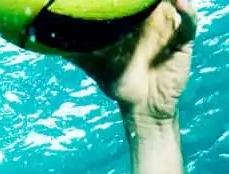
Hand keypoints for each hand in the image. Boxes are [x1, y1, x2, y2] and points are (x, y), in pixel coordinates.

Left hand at [68, 0, 196, 121]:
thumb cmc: (117, 81)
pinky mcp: (182, 42)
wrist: (140, 108)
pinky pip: (189, 23)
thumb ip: (73, 48)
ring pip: (174, 0)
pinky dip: (187, 12)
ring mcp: (169, 26)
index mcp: (133, 18)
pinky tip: (179, 3)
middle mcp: (152, 17)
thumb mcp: (92, 61)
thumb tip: (39, 37)